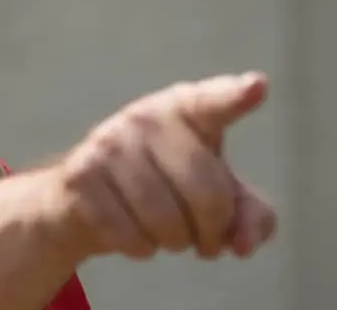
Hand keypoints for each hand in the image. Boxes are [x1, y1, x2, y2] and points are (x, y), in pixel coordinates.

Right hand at [53, 72, 275, 259]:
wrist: (87, 197)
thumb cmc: (168, 188)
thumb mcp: (218, 196)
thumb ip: (250, 216)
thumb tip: (243, 246)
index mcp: (186, 108)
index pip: (213, 103)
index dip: (234, 97)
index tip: (256, 87)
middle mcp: (145, 116)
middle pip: (206, 193)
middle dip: (213, 230)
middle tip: (206, 238)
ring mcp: (108, 143)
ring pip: (166, 221)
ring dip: (175, 242)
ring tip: (168, 232)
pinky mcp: (80, 176)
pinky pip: (130, 236)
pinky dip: (140, 248)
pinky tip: (134, 232)